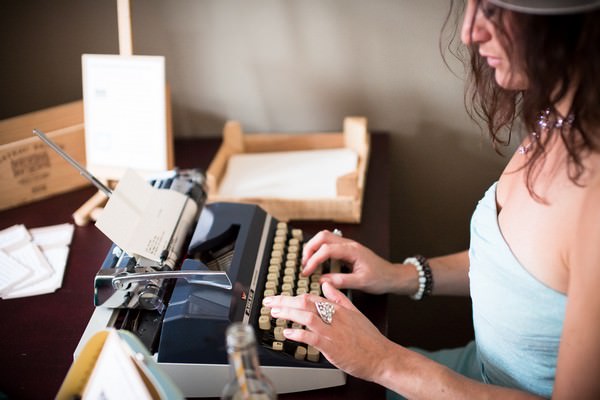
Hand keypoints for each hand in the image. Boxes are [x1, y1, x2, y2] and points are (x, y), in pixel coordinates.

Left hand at [263, 282, 394, 381]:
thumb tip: (327, 285)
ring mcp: (332, 331)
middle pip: (304, 302)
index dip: (292, 297)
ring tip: (275, 314)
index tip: (279, 299)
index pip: (310, 297)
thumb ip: (339, 298)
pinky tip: (286, 334)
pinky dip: (297, 335)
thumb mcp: (355, 312)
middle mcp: (334, 316)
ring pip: (306, 316)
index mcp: (338, 308)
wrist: (381, 356)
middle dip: (284, 301)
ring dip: (287, 314)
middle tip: (269, 302)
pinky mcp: (331, 346)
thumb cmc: (369, 338)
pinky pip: (311, 337)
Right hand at [301, 230, 397, 293]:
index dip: (313, 260)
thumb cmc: (380, 278)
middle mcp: (348, 244)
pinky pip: (329, 245)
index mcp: (352, 250)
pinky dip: (319, 251)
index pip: (326, 250)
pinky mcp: (346, 250)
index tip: (306, 272)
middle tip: (304, 264)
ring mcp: (347, 245)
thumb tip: (322, 281)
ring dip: (313, 248)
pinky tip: (317, 263)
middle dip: (309, 249)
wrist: (392, 276)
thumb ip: (341, 281)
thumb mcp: (361, 282)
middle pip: (322, 236)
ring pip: (324, 238)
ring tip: (308, 263)